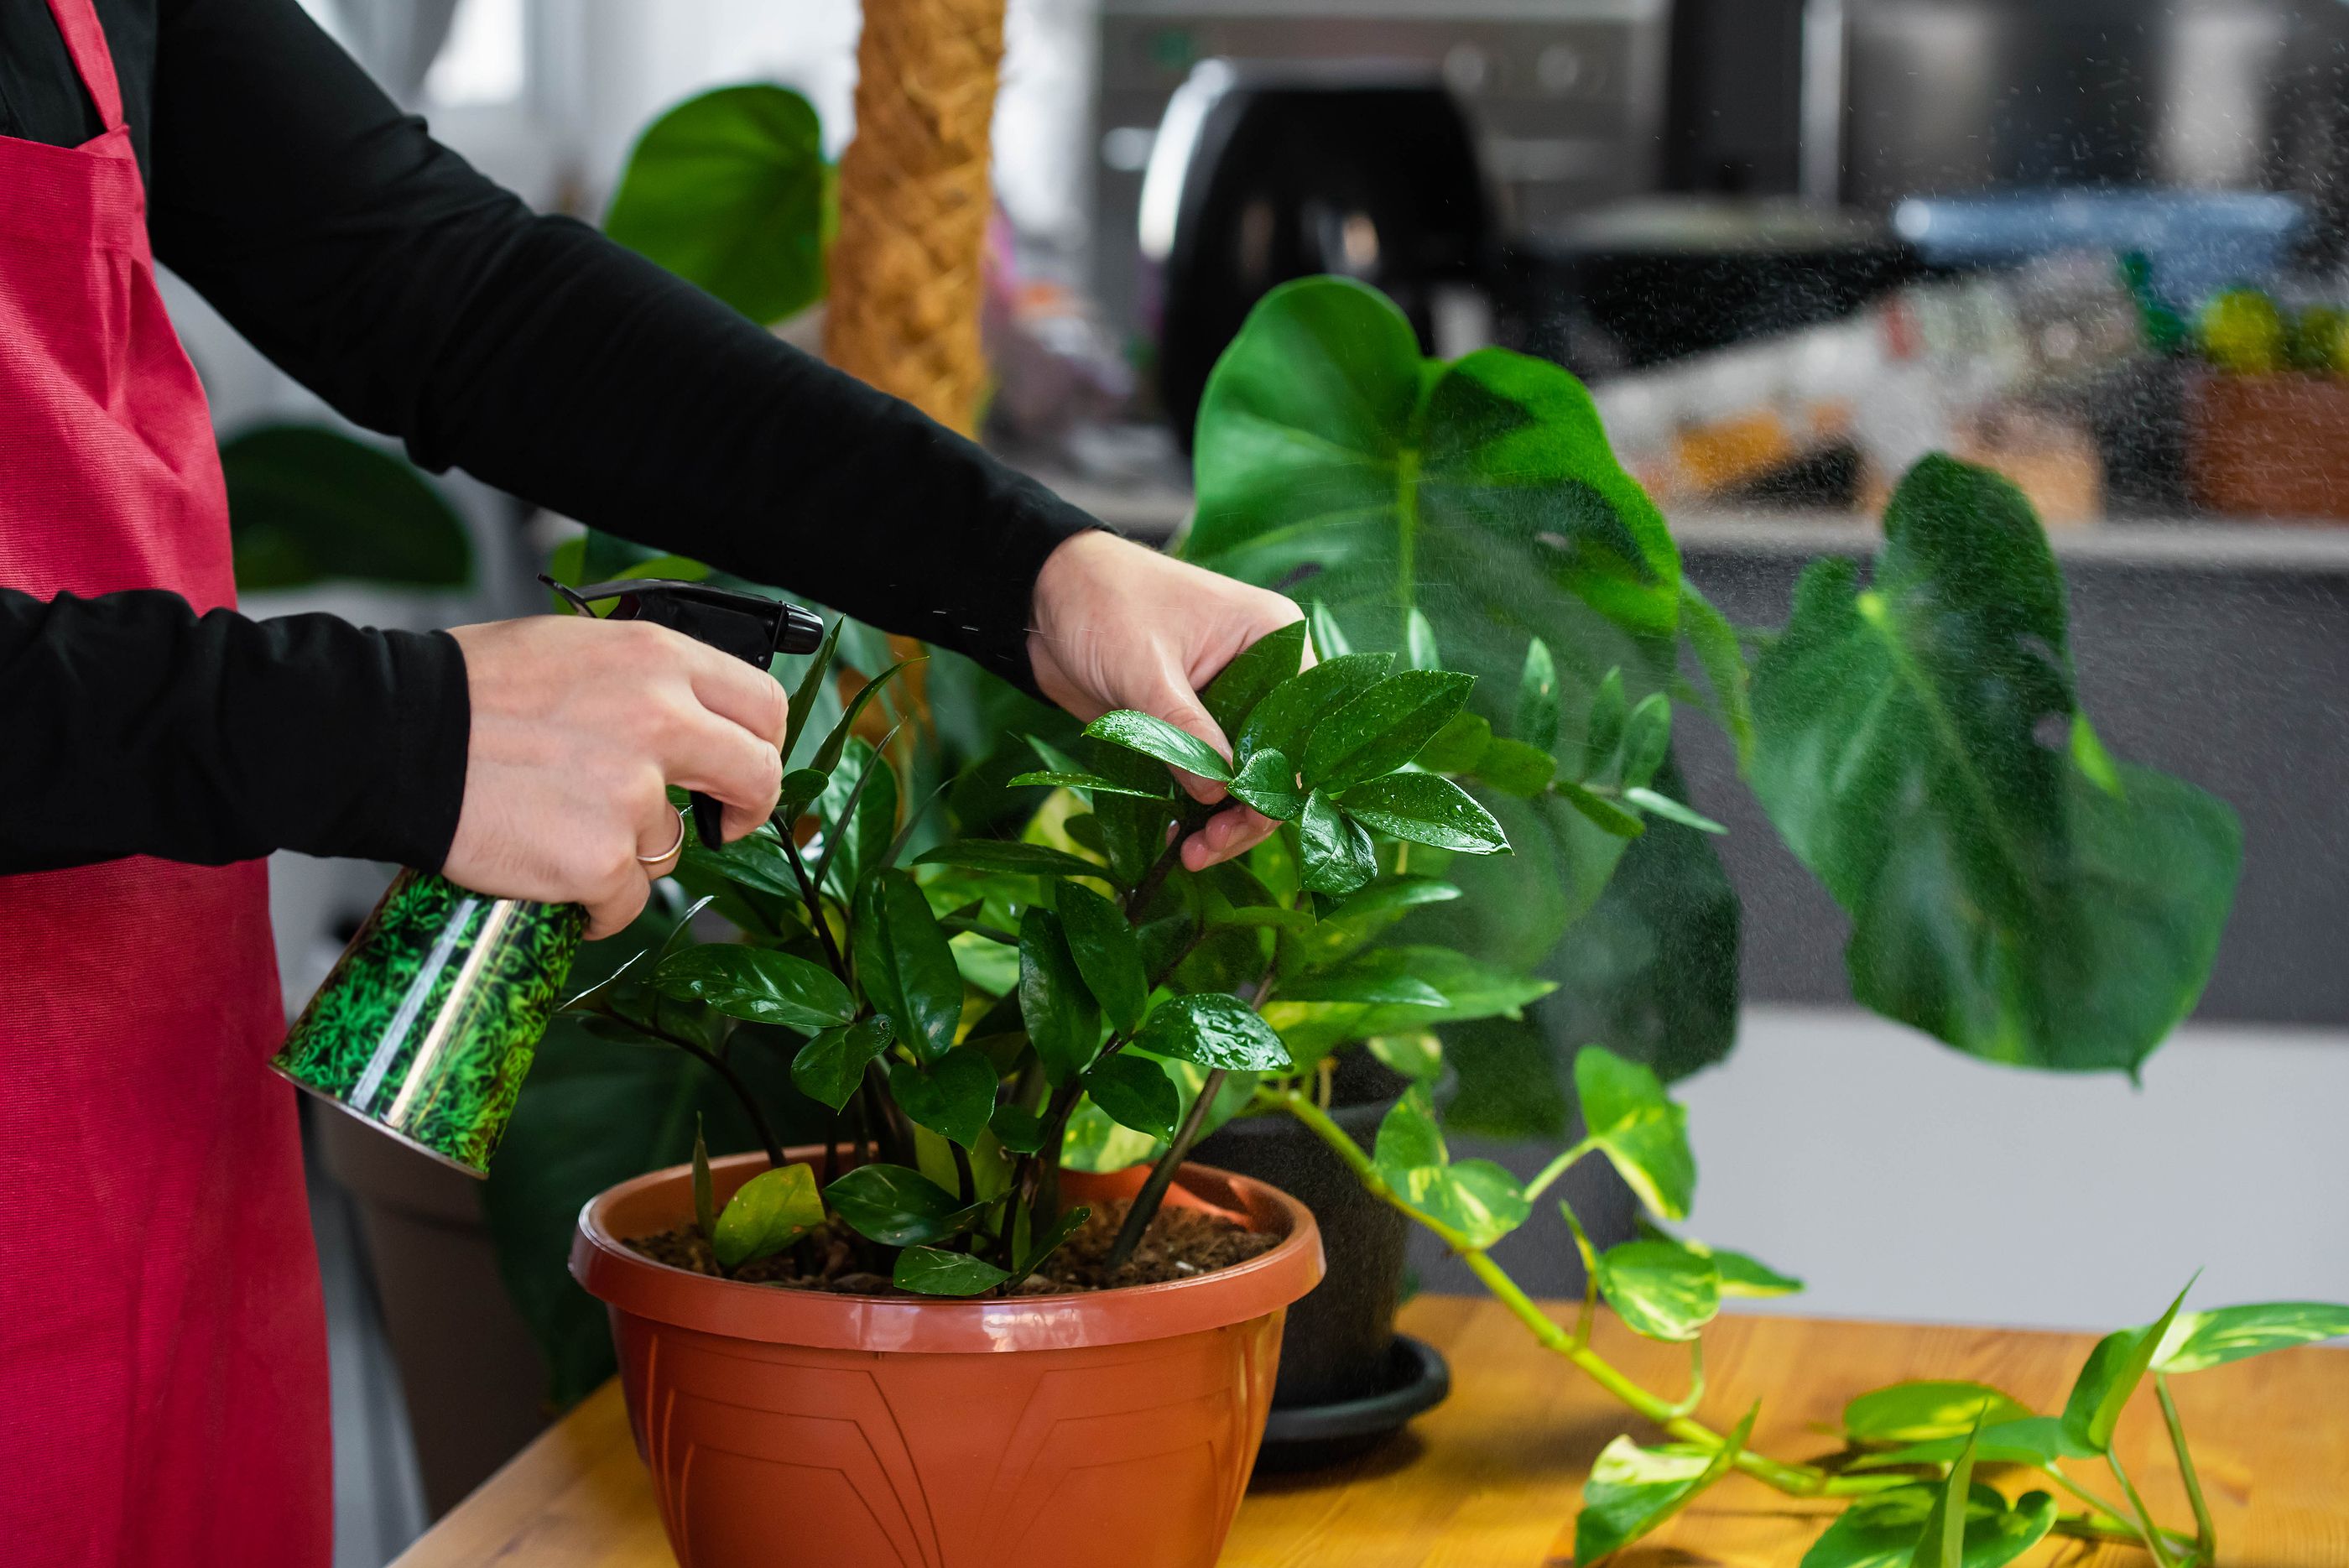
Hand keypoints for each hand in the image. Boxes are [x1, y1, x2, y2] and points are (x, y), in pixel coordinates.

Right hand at [444, 616, 788, 936]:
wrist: (390, 736)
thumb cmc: (465, 693)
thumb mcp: (572, 650)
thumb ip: (640, 681)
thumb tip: (686, 716)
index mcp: (656, 659)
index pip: (761, 702)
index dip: (763, 743)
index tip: (744, 768)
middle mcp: (660, 720)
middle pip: (756, 776)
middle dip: (744, 810)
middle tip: (722, 827)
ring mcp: (633, 795)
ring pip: (672, 847)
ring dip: (631, 854)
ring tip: (564, 832)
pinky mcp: (600, 860)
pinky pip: (626, 902)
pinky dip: (596, 906)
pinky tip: (556, 882)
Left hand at [1027, 531, 1307, 871]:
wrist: (1043, 595)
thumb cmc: (1102, 602)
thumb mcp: (1144, 668)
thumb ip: (1182, 730)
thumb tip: (1215, 795)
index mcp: (1272, 638)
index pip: (1300, 724)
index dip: (1280, 779)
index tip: (1241, 820)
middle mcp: (1262, 671)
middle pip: (1278, 758)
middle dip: (1248, 810)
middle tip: (1205, 849)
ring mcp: (1228, 699)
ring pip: (1246, 774)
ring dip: (1223, 818)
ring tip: (1189, 853)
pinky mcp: (1193, 721)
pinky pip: (1210, 774)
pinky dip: (1198, 807)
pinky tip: (1177, 834)